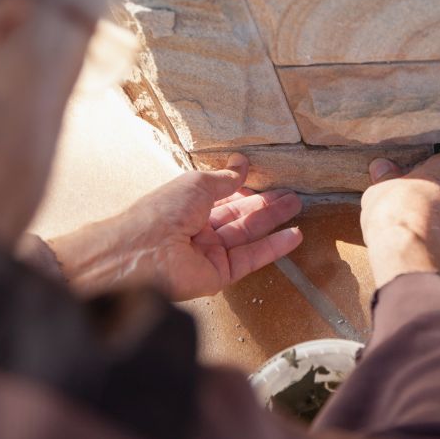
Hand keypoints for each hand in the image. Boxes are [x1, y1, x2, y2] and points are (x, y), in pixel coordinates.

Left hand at [50, 154, 302, 300]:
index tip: (266, 177)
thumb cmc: (161, 212)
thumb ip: (224, 178)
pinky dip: (273, 248)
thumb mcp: (196, 184)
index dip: (244, 187)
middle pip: (239, 215)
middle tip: (291, 193)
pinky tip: (293, 235)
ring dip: (273, 221)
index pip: (223, 196)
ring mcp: (210, 253)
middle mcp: (199, 230)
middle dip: (266, 204)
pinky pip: (250, 259)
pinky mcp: (220, 275)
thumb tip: (241, 164)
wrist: (142, 253)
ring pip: (248, 235)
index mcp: (188, 206)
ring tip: (297, 206)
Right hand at [360, 154, 439, 287]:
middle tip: (406, 212)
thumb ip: (385, 178)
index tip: (400, 188)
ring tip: (414, 237)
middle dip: (431, 201)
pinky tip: (424, 254)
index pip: (435, 165)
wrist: (412, 258)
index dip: (415, 177)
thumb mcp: (380, 191)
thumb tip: (382, 168)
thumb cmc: (397, 216)